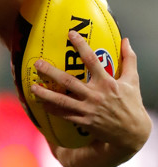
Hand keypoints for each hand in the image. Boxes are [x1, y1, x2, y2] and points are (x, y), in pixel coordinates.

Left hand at [32, 31, 150, 159]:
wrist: (133, 133)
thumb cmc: (132, 104)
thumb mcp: (133, 81)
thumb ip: (129, 59)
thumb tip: (126, 40)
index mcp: (107, 83)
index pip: (92, 60)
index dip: (81, 46)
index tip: (71, 33)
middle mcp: (96, 95)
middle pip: (69, 81)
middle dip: (51, 72)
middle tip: (38, 64)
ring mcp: (89, 109)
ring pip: (63, 101)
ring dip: (46, 94)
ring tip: (33, 87)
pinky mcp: (84, 122)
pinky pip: (65, 115)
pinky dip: (53, 110)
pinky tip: (42, 104)